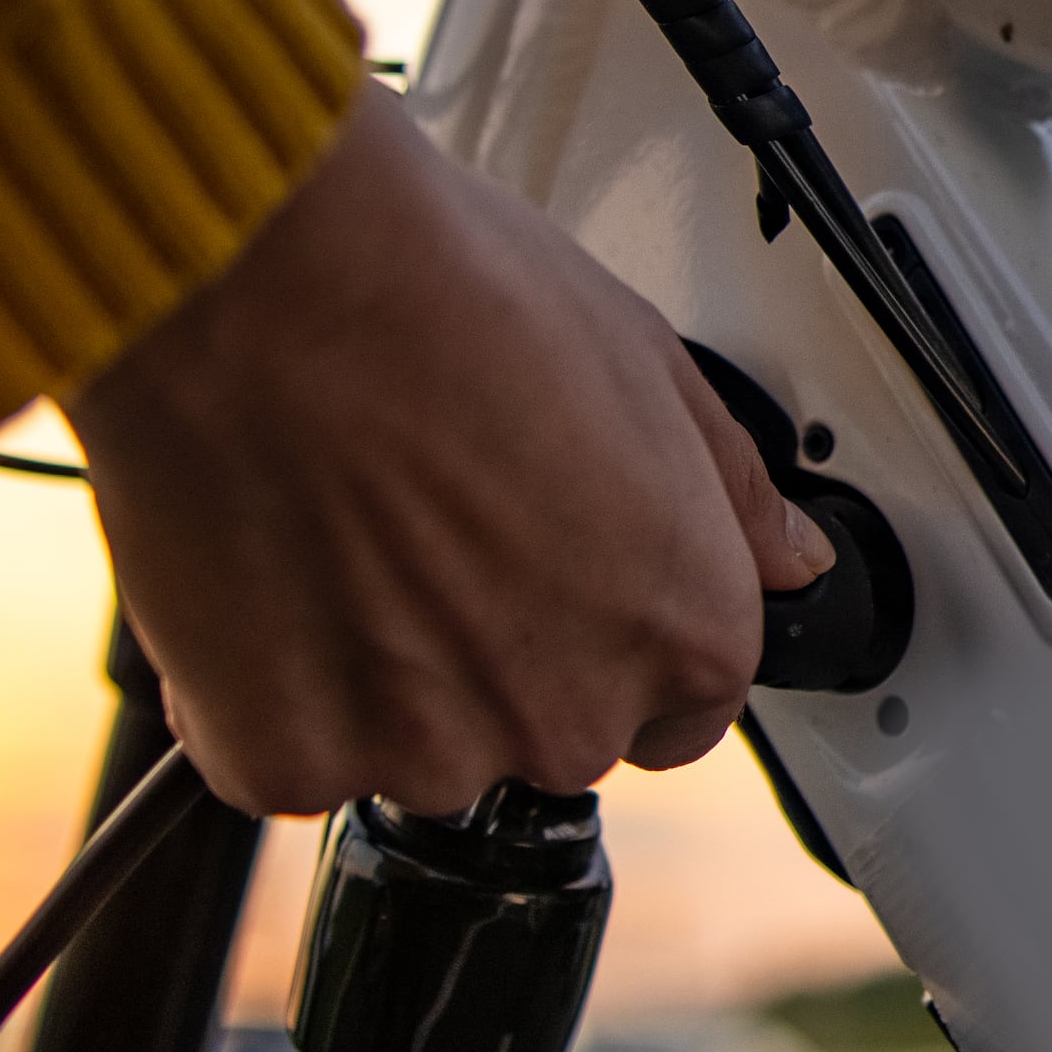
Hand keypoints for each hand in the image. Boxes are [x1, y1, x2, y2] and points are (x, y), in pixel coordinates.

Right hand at [67, 92, 831, 816]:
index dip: (615, 633)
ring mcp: (429, 752)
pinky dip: (274, 689)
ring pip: (416, 746)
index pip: (684, 707)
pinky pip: (293, 752)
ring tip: (344, 530)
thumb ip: (730, 491)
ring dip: (383, 673)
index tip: (556, 574)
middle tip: (433, 524)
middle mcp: (571, 716)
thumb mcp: (644, 360)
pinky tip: (273, 569)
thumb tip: (788, 554)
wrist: (264, 288)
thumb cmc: (448, 297)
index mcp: (685, 633)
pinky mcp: (291, 763)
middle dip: (496, 651)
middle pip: (548, 728)